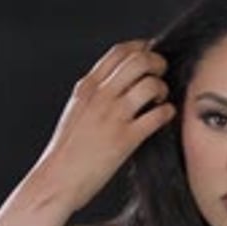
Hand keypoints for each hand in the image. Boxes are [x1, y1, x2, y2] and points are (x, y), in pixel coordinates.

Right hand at [38, 39, 175, 212]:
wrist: (58, 178)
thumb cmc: (67, 150)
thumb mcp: (76, 111)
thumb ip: (94, 94)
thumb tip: (116, 82)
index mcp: (87, 88)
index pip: (118, 52)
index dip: (140, 47)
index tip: (150, 51)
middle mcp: (101, 97)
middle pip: (138, 61)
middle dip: (157, 63)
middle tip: (161, 73)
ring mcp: (114, 117)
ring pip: (150, 84)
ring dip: (162, 88)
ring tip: (160, 99)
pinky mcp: (126, 139)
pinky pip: (157, 116)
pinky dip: (168, 112)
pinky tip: (166, 115)